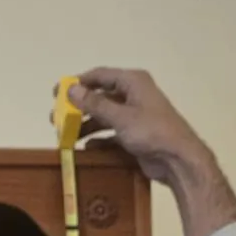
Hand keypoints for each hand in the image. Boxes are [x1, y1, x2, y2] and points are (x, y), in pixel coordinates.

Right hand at [58, 67, 235, 235]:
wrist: (178, 159)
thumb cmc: (151, 132)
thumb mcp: (120, 117)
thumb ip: (95, 104)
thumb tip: (70, 90)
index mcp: (133, 82)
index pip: (100, 76)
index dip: (78, 83)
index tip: (57, 92)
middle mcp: (133, 95)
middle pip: (100, 97)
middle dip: (79, 107)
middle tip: (58, 118)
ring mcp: (135, 115)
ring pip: (104, 116)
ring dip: (87, 125)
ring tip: (67, 136)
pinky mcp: (135, 134)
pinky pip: (112, 133)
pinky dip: (99, 139)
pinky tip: (87, 147)